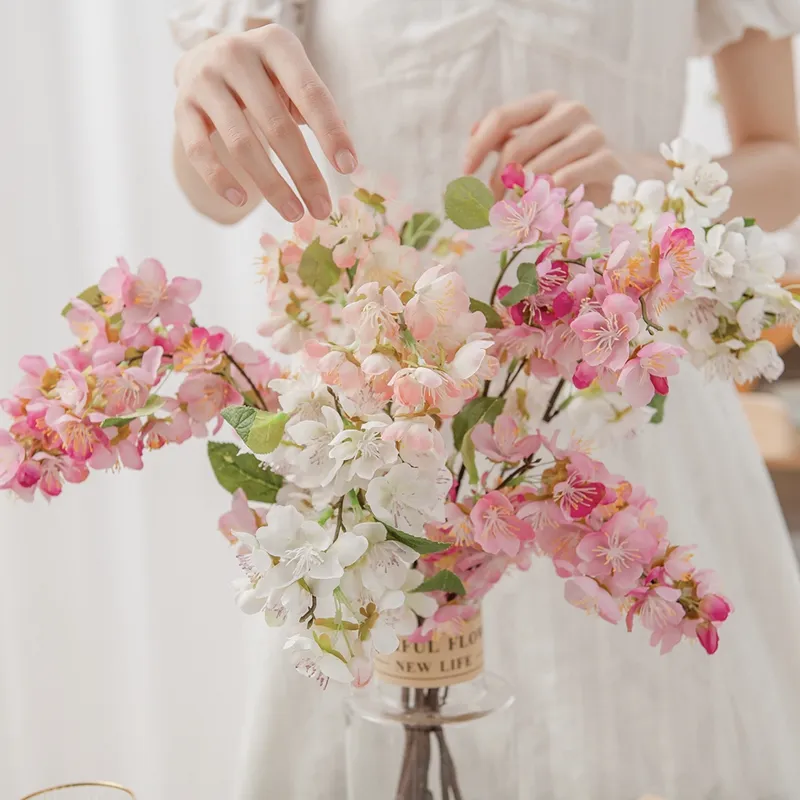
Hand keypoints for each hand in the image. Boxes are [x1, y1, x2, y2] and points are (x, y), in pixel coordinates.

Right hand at [174, 24, 356, 220]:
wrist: (205, 59)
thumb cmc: (264, 78)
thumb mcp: (292, 78)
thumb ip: (315, 108)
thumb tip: (343, 157)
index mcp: (275, 44)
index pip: (309, 92)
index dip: (331, 132)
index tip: (348, 168)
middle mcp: (236, 55)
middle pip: (276, 125)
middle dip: (304, 173)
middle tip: (322, 209)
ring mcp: (204, 80)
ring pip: (241, 144)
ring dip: (271, 186)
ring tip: (294, 213)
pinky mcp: (181, 106)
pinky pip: (200, 151)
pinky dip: (220, 180)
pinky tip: (242, 201)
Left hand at [463, 91, 622, 202]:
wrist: (613, 175)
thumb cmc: (566, 159)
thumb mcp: (534, 145)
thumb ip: (506, 138)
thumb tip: (472, 131)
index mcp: (547, 102)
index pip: (502, 116)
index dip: (479, 145)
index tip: (466, 171)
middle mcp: (570, 110)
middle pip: (517, 147)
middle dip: (498, 181)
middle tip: (493, 204)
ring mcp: (591, 133)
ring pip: (538, 167)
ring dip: (520, 196)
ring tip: (515, 212)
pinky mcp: (606, 159)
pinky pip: (564, 180)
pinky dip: (546, 198)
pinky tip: (541, 208)